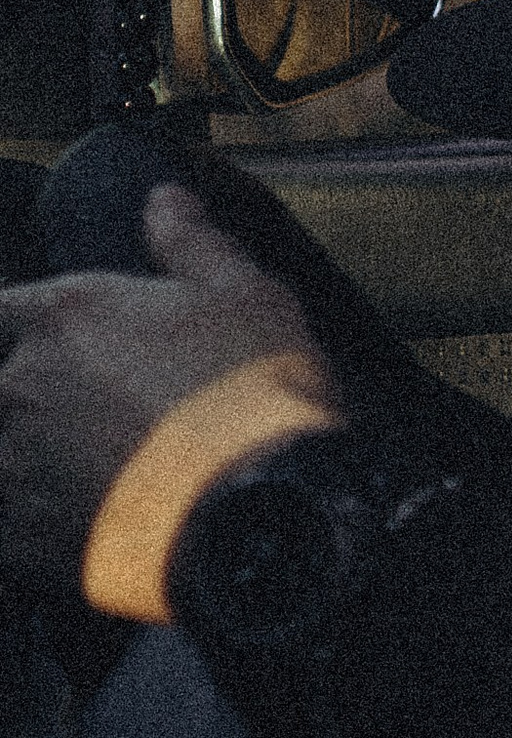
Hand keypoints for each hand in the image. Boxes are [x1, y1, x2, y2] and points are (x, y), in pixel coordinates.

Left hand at [0, 187, 334, 599]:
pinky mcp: (22, 537)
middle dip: (35, 400)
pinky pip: (10, 526)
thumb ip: (190, 243)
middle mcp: (23, 385)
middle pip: (1, 386)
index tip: (61, 346)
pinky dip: (35, 524)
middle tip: (101, 420)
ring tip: (93, 475)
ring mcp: (15, 464)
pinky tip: (83, 526)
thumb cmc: (254, 392)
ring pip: (4, 457)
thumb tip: (165, 200)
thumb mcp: (245, 294)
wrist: (259, 510)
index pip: (2, 309)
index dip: (22, 325)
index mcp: (65, 315)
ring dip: (31, 461)